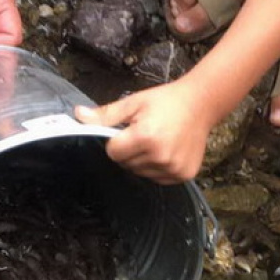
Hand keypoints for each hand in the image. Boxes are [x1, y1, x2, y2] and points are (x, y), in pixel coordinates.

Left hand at [74, 80, 213, 184]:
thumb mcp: (133, 103)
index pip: (113, 152)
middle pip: (126, 164)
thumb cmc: (166, 101)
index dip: (117, 140)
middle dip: (129, 150)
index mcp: (145, 136)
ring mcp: (173, 168)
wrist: (202, 103)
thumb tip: (77, 116)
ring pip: (140, 172)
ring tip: (157, 140)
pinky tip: (167, 150)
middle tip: (145, 132)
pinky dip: (157, 167)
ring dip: (142, 160)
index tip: (129, 129)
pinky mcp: (183, 175)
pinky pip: (157, 178)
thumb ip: (105, 115)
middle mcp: (160, 156)